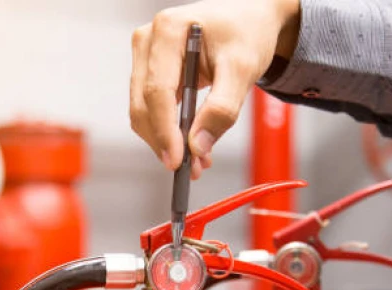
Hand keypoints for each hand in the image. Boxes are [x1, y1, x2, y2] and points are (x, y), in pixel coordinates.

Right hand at [130, 0, 300, 178]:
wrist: (249, 20)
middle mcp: (149, 41)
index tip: (177, 159)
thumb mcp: (243, 68)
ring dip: (165, 140)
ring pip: (143, 111)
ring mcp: (145, 56)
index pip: (157, 90)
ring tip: (197, 158)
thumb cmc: (247, 32)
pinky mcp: (149, 70)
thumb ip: (221, 108)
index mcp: (169, 30)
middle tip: (192, 167)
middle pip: (144, 104)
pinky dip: (168, 130)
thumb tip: (197, 145)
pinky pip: (151, 108)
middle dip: (165, 141)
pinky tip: (190, 142)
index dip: (165, 130)